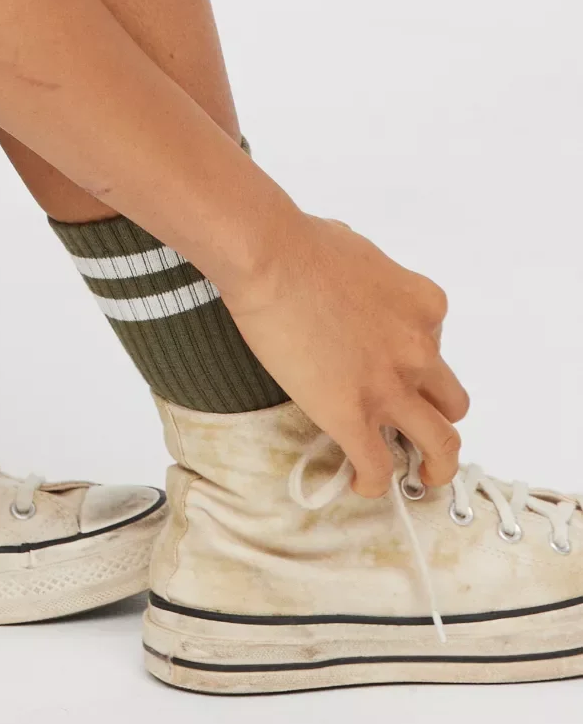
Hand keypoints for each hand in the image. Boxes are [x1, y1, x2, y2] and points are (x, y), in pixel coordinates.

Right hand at [219, 214, 469, 495]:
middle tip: (413, 419)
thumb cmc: (302, 240)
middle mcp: (419, 351)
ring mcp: (390, 388)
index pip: (437, 344)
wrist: (270, 255)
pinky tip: (361, 484)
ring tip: (422, 474)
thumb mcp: (361, 254)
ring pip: (441, 445)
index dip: (414, 357)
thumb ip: (372, 282)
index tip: (390, 362)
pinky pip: (377, 466)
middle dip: (434, 411)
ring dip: (436, 464)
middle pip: (452, 400)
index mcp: (425, 306)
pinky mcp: (353, 415)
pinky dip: (373, 482)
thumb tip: (353, 290)